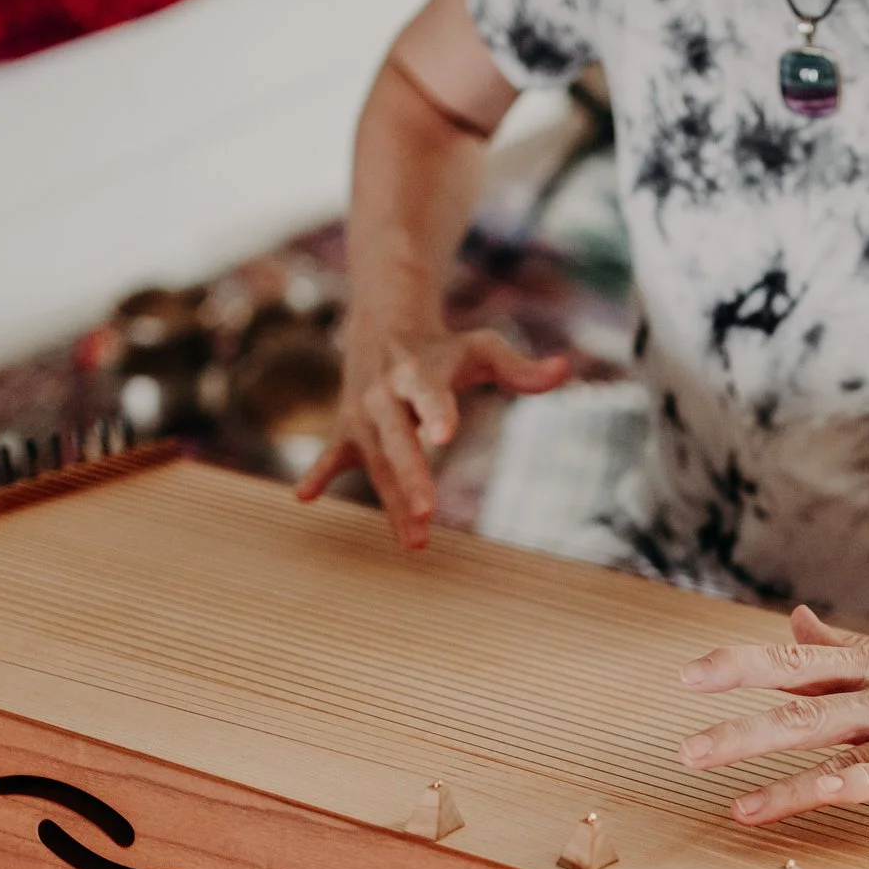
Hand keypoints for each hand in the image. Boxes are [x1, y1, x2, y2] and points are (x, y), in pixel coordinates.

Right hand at [294, 322, 568, 547]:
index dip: (436, 412)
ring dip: (393, 501)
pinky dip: (318, 475)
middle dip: (410, 475)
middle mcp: (385, 394)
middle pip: (398, 438)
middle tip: (429, 511)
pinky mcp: (348, 432)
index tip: (445, 436)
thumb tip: (564, 369)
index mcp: (419, 371)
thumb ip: (521, 368)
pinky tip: (304, 498)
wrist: (382, 326)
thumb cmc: (443, 348)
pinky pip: (332, 457)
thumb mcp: (483, 348)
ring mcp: (362, 415)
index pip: (429, 393)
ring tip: (415, 541)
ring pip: (376, 463)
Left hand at [677, 605, 868, 824]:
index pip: (805, 658)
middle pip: (807, 701)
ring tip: (714, 777)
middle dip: (741, 722)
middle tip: (684, 748)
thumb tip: (791, 620)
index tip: (690, 675)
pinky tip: (794, 799)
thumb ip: (849, 650)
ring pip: (836, 740)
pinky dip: (833, 787)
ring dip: (770, 760)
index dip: (746, 664)